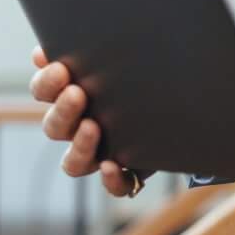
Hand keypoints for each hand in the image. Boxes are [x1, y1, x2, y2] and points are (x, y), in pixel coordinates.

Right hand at [28, 47, 137, 198]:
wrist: (190, 104)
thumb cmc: (146, 70)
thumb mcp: (123, 54)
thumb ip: (90, 48)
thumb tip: (44, 49)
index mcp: (72, 96)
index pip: (43, 92)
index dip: (46, 83)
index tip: (60, 68)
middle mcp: (80, 128)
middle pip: (53, 127)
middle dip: (63, 110)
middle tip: (78, 93)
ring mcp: (102, 153)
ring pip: (74, 163)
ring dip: (79, 146)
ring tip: (92, 127)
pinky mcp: (129, 172)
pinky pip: (115, 186)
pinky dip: (111, 180)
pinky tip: (112, 166)